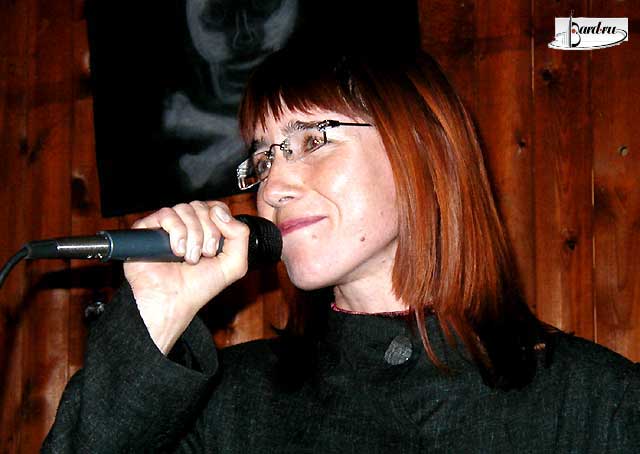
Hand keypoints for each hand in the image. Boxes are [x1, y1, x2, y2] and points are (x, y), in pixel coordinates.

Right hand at [123, 201, 249, 353]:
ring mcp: (169, 226)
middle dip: (208, 232)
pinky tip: (176, 251)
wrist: (172, 300)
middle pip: (202, 207)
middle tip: (205, 255)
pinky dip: (177, 233)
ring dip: (193, 236)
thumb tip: (221, 212)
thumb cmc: (198, 287)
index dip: (220, 219)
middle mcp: (188, 226)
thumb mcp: (234, 264)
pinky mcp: (149, 227)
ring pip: (186, 209)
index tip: (218, 242)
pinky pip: (167, 214)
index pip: (217, 207)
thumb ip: (241, 235)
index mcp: (207, 231)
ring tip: (189, 257)